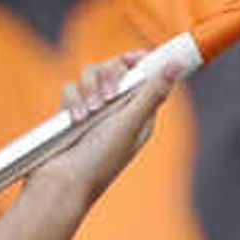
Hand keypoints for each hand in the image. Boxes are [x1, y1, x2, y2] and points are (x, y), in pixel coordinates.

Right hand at [27, 51, 176, 208]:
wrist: (62, 183)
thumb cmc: (101, 160)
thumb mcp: (130, 125)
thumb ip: (152, 93)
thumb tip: (177, 65)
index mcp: (140, 113)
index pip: (145, 75)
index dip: (141, 62)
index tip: (136, 56)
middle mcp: (118, 109)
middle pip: (116, 67)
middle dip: (110, 76)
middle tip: (108, 97)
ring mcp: (94, 110)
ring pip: (90, 74)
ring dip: (88, 88)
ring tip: (89, 113)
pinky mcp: (72, 111)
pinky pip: (71, 88)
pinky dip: (72, 101)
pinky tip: (75, 120)